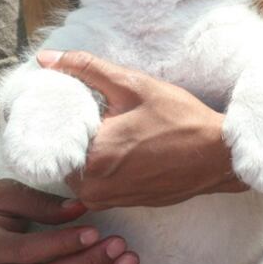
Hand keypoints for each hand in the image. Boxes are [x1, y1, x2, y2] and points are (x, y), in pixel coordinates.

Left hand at [37, 50, 245, 209]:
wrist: (218, 157)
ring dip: (82, 149)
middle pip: (60, 154)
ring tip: (101, 126)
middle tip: (83, 110)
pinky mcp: (118, 204)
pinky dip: (97, 165)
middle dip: (68, 133)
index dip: (54, 116)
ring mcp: (105, 200)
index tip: (62, 100)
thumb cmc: (180, 120)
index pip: (51, 136)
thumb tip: (45, 59)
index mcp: (92, 158)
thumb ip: (86, 69)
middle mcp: (92, 187)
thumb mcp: (133, 85)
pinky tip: (115, 145)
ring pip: (75, 170)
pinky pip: (92, 182)